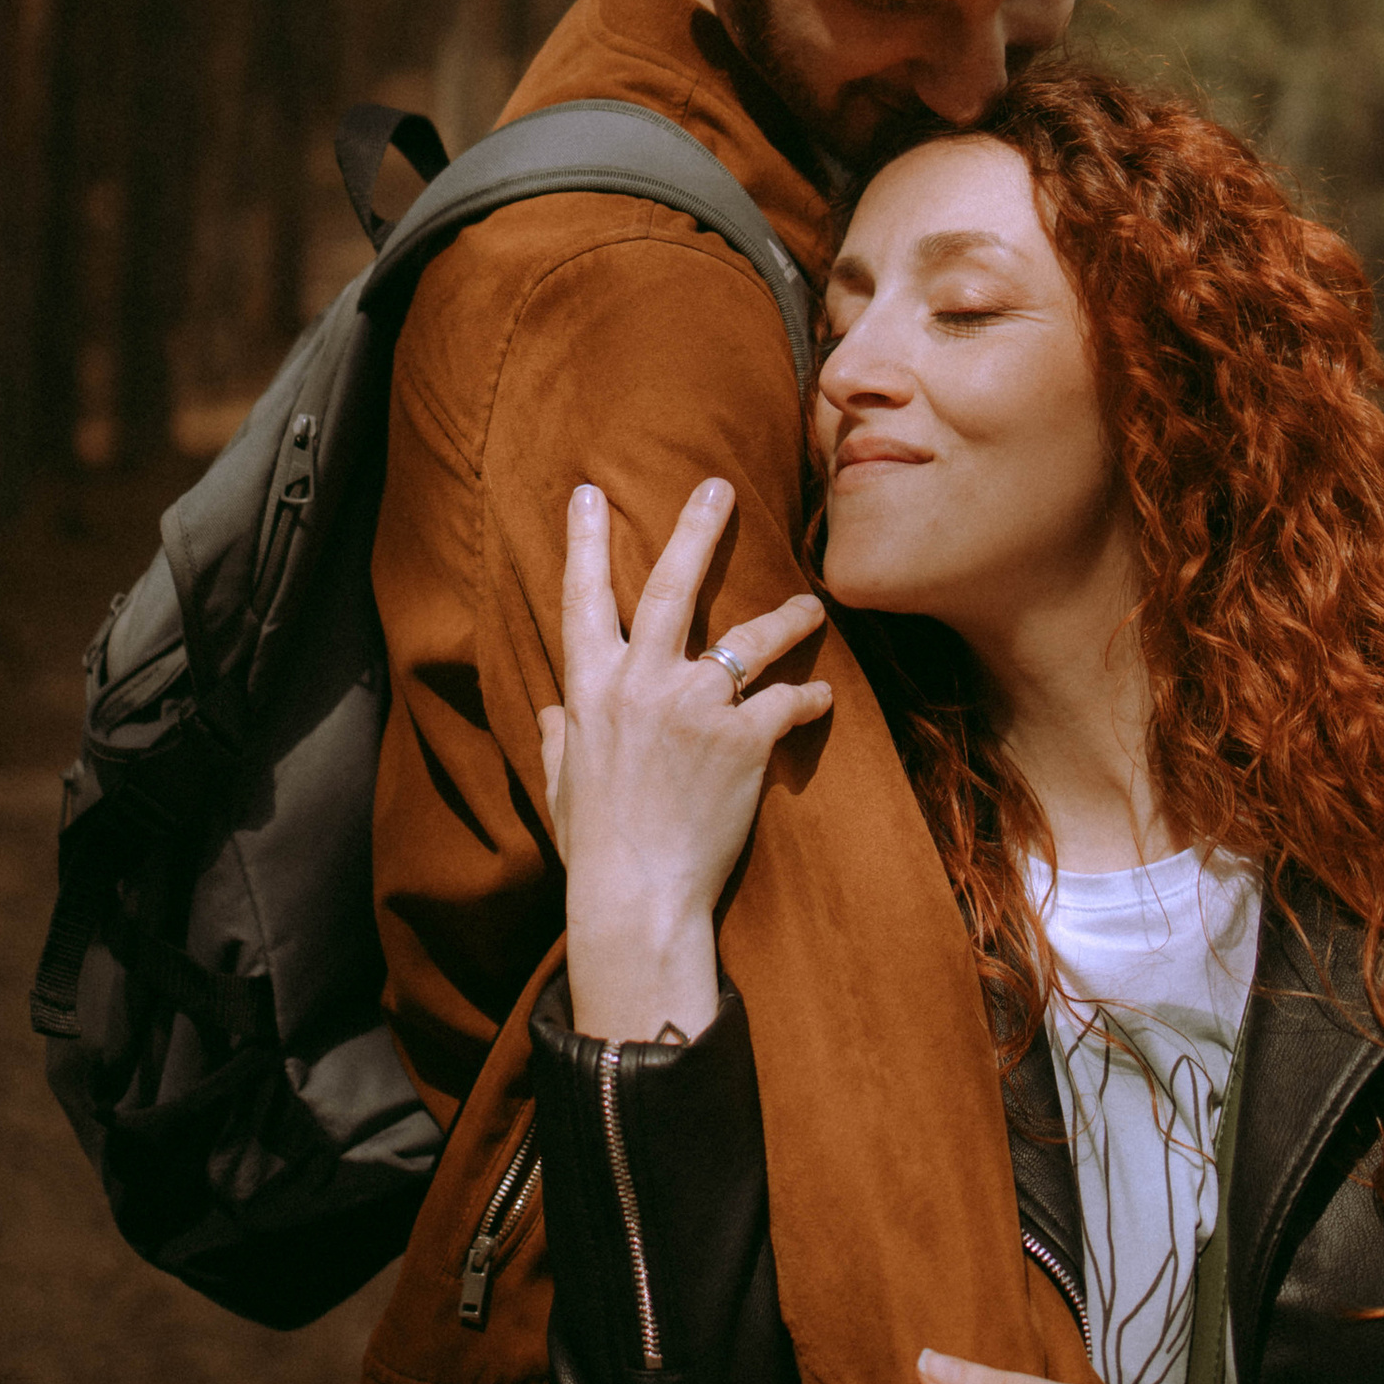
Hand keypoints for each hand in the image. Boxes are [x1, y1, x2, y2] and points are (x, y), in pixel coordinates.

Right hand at [542, 477, 830, 1040]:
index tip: (589, 492)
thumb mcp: (560, 782)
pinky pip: (788, 703)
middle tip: (717, 487)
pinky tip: (826, 699)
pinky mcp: (743, 740)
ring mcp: (695, 708)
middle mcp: (642, 685)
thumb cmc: (596, 845)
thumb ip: (560, 736)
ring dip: (786, 617)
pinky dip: (812, 700)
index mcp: (591, 690)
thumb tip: (557, 709)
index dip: (585, 542)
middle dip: (696, 530)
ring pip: (750, 638)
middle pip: (672, 587)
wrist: (637, 896)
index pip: (583, 599)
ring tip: (809, 605)